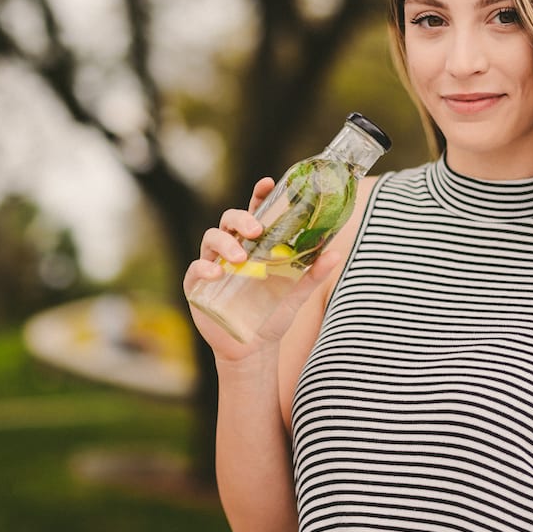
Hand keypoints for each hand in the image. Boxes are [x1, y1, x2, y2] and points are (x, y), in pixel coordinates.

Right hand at [183, 177, 336, 362]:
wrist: (252, 348)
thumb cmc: (272, 315)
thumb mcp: (296, 294)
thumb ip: (313, 274)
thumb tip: (336, 254)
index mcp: (255, 245)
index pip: (255, 212)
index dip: (259, 195)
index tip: (268, 183)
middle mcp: (232, 249)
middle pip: (230, 219)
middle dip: (242, 218)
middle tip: (256, 229)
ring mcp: (213, 264)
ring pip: (211, 238)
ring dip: (226, 243)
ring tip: (241, 258)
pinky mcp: (197, 285)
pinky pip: (196, 268)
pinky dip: (205, 267)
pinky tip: (217, 273)